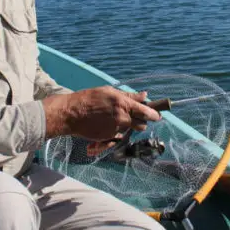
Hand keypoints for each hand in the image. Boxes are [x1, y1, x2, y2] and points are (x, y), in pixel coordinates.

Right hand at [42, 86, 161, 140]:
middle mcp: (121, 117)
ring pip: (129, 129)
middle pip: (141, 125)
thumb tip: (145, 96)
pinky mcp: (109, 137)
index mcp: (123, 103)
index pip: (146, 112)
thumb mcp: (109, 92)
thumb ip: (129, 95)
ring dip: (126, 125)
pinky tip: (105, 123)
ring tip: (113, 117)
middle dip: (141, 121)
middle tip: (134, 116)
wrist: (72, 113)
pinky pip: (118, 135)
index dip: (154, 114)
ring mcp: (115, 129)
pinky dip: (115, 130)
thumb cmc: (89, 99)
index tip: (157, 115)